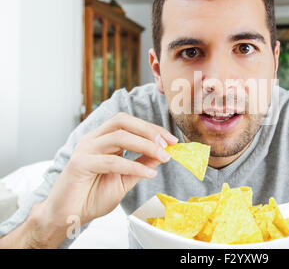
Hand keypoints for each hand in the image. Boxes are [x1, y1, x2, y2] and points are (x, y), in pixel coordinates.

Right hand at [39, 112, 177, 239]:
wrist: (68, 216)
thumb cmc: (92, 196)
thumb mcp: (125, 178)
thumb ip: (142, 163)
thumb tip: (163, 153)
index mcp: (102, 138)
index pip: (129, 123)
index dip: (152, 128)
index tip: (172, 140)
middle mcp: (93, 139)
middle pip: (123, 122)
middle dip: (149, 130)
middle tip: (168, 144)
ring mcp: (85, 149)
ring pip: (119, 137)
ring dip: (145, 146)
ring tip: (163, 157)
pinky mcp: (79, 164)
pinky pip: (111, 161)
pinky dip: (133, 166)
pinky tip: (148, 173)